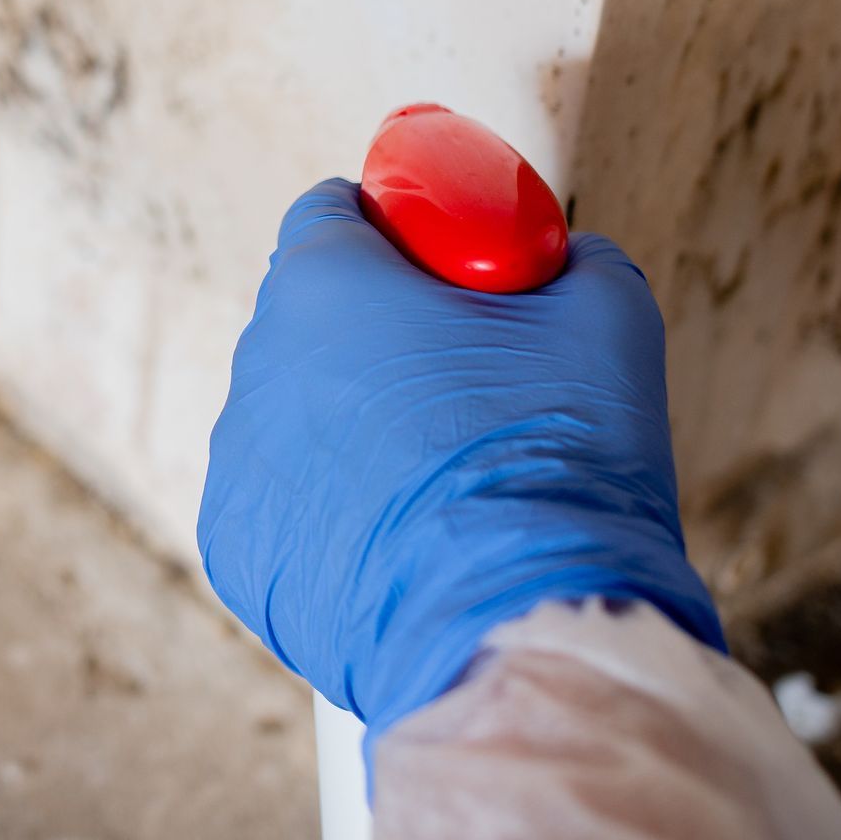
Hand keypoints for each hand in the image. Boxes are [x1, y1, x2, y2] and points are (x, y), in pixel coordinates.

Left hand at [198, 178, 723, 742]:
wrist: (523, 627)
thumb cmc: (558, 459)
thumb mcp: (605, 319)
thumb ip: (576, 260)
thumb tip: (569, 258)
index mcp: (323, 283)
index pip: (330, 212)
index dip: (393, 228)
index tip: (442, 264)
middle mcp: (256, 362)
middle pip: (312, 318)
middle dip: (377, 334)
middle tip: (466, 381)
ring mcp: (237, 461)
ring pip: (295, 412)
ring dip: (353, 424)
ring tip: (443, 478)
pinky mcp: (235, 548)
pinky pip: (283, 501)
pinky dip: (330, 508)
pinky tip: (401, 538)